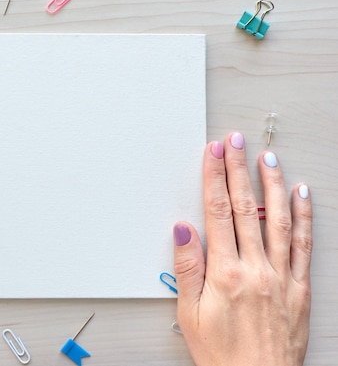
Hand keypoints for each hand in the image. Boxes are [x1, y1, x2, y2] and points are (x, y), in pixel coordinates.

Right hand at [174, 133, 312, 365]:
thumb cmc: (222, 353)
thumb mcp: (189, 314)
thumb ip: (187, 269)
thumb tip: (183, 231)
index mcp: (226, 274)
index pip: (217, 213)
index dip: (214, 178)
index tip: (214, 153)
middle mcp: (256, 269)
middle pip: (244, 208)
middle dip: (238, 170)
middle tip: (236, 141)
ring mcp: (281, 276)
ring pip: (277, 220)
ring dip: (271, 185)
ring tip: (267, 158)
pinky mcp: (299, 288)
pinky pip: (304, 245)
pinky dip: (303, 217)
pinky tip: (300, 195)